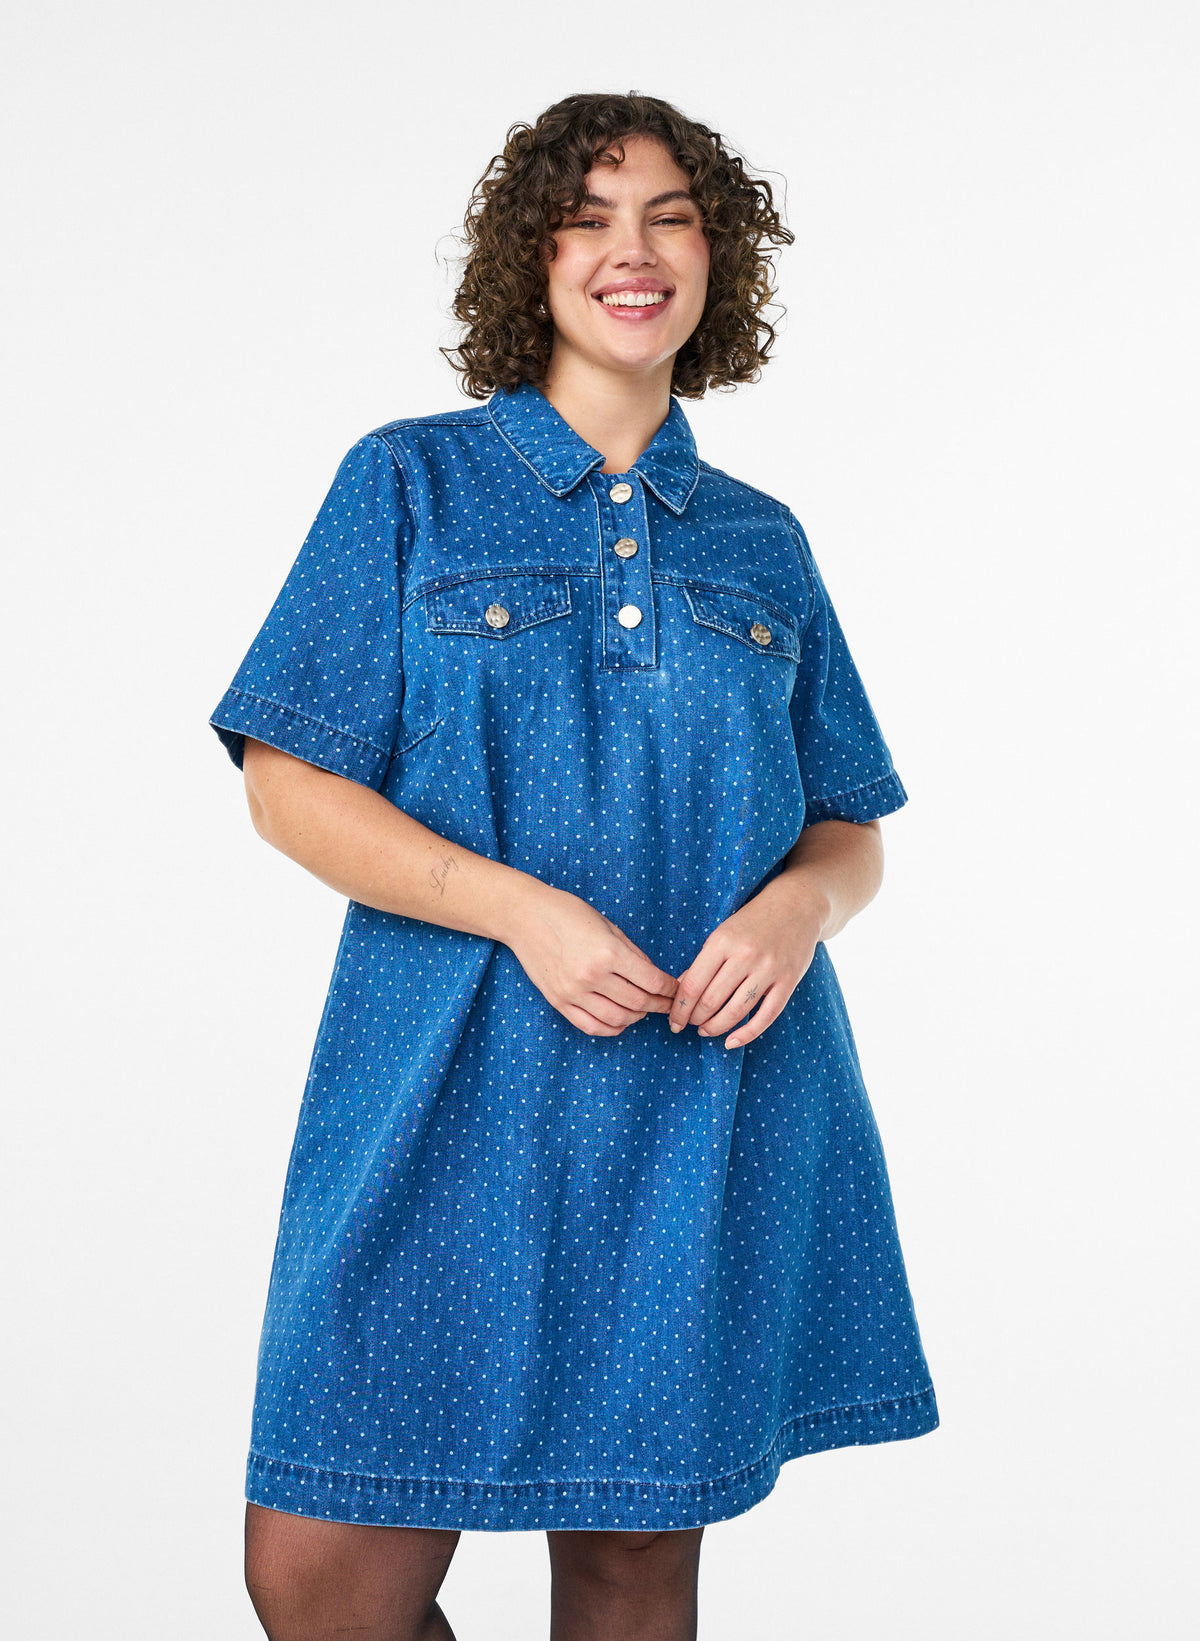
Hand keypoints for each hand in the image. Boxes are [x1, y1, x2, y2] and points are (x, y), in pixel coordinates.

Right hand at [507, 884, 678, 1035]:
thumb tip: (654, 977)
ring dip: (637, 1017)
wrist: (525, 917)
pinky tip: (621, 1020)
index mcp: (609, 953)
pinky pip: (591, 1027)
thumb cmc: (568, 913)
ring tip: (644, 1009)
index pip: (652, 982)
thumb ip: (633, 953)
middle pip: (639, 1003)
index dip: (669, 989)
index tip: (675, 989)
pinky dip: (612, 1028)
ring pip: (618, 1019)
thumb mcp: (608, 926)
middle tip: (667, 1003)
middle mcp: (592, 976)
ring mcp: (573, 992)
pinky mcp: (559, 1002)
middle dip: (659, 1005)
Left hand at [668, 877, 826, 1048]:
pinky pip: (766, 1016)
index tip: (674, 1022)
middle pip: (711, 1001)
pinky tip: (731, 1042)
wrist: (797, 905)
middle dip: (695, 1020)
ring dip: (716, 1028)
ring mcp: (769, 969)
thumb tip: (679, 992)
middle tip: (690, 1026)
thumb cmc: (753, 921)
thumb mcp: (722, 934)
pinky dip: (746, 1034)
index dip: (679, 1009)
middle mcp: (745, 955)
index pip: (693, 985)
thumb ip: (702, 962)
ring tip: (706, 1031)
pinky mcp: (788, 981)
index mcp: (722, 942)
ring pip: (736, 1011)